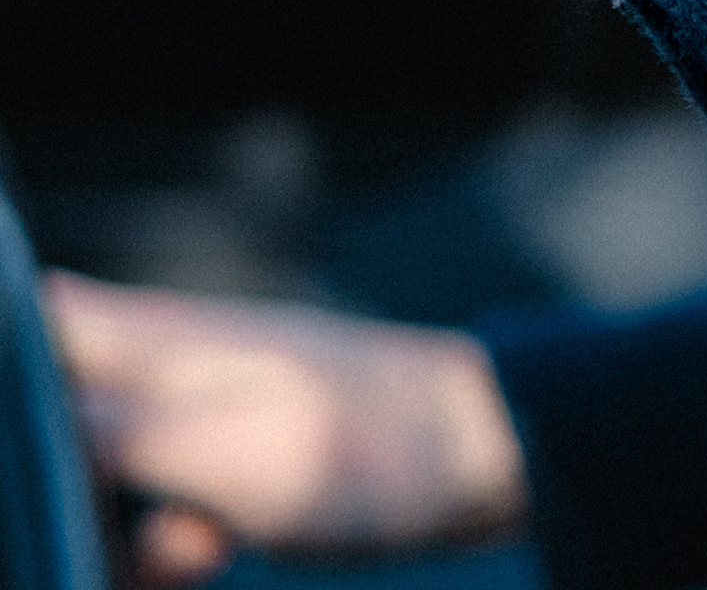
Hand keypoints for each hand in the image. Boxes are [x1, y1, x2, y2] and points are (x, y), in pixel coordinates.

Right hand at [43, 272, 527, 583]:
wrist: (479, 455)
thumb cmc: (356, 441)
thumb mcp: (211, 448)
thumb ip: (100, 437)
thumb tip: (29, 420)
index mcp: (136, 334)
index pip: (20, 333)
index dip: (14, 416)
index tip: (52, 484)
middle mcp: (148, 360)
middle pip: (44, 438)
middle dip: (68, 506)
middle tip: (150, 532)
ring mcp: (184, 410)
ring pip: (91, 490)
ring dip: (122, 542)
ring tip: (200, 545)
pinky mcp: (216, 461)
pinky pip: (146, 515)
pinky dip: (162, 551)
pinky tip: (211, 554)